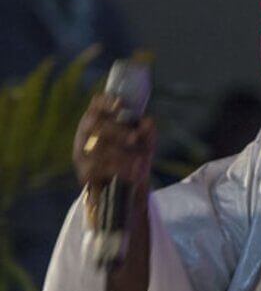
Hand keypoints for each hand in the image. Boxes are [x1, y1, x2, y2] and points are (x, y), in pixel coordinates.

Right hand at [73, 94, 156, 212]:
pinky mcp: (84, 173)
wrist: (126, 188)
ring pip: (98, 149)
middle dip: (118, 131)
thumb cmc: (134, 156)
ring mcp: (82, 153)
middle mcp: (86, 134)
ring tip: (140, 160)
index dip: (106, 102)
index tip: (120, 104)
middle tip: (135, 138)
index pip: (96, 106)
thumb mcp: (145, 143)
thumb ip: (147, 131)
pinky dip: (118, 170)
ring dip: (122, 154)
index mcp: (98, 120)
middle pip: (97, 127)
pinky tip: (133, 174)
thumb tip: (148, 122)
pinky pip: (98, 169)